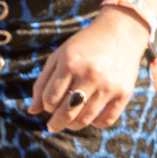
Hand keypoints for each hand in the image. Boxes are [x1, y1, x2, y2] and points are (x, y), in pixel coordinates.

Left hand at [29, 8, 150, 133]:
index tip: (50, 104)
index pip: (50, 99)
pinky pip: (107, 120)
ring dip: (73, 125)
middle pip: (66, 113)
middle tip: (53, 126)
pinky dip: (96, 123)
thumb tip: (32, 111)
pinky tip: (91, 117)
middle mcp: (90, 75)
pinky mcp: (124, 92)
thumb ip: (43, 83)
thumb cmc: (85, 44)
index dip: (46, 106)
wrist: (122, 31)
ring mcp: (108, 85)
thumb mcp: (60, 56)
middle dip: (55, 123)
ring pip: (85, 119)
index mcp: (70, 64)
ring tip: (70, 122)